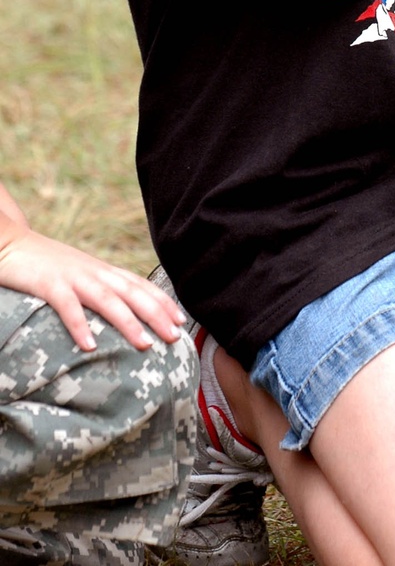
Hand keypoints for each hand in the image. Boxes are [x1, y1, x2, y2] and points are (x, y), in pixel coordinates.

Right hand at [0, 226, 187, 351]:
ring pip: (106, 299)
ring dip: (127, 322)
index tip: (182, 321)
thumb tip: (120, 310)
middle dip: (156, 314)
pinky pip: (67, 305)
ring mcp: (72, 277)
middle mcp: (93, 272)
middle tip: (174, 336)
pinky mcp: (48, 284)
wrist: (10, 242)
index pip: (139, 285)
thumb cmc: (45, 265)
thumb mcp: (78, 275)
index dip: (162, 302)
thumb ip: (98, 289)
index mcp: (101, 270)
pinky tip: (90, 346)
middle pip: (131, 292)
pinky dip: (79, 325)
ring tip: (144, 344)